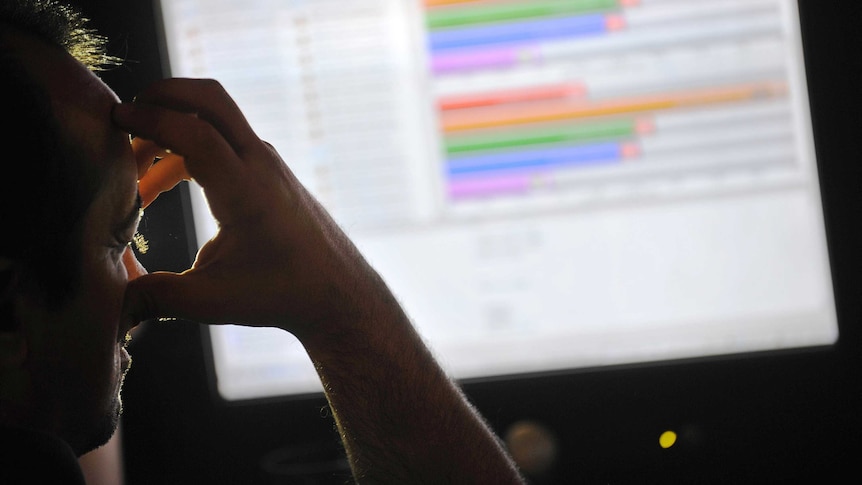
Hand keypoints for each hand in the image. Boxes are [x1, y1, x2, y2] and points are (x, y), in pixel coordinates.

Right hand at [113, 78, 375, 335]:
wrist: (339, 291)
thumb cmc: (282, 294)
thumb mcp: (213, 299)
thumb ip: (158, 297)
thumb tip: (115, 307)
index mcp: (246, 190)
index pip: (194, 132)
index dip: (150, 120)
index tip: (114, 121)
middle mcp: (260, 164)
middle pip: (211, 99)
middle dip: (164, 94)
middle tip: (125, 116)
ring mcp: (268, 164)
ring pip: (216, 121)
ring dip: (173, 130)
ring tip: (135, 174)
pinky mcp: (271, 172)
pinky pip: (225, 143)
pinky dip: (190, 151)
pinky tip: (162, 187)